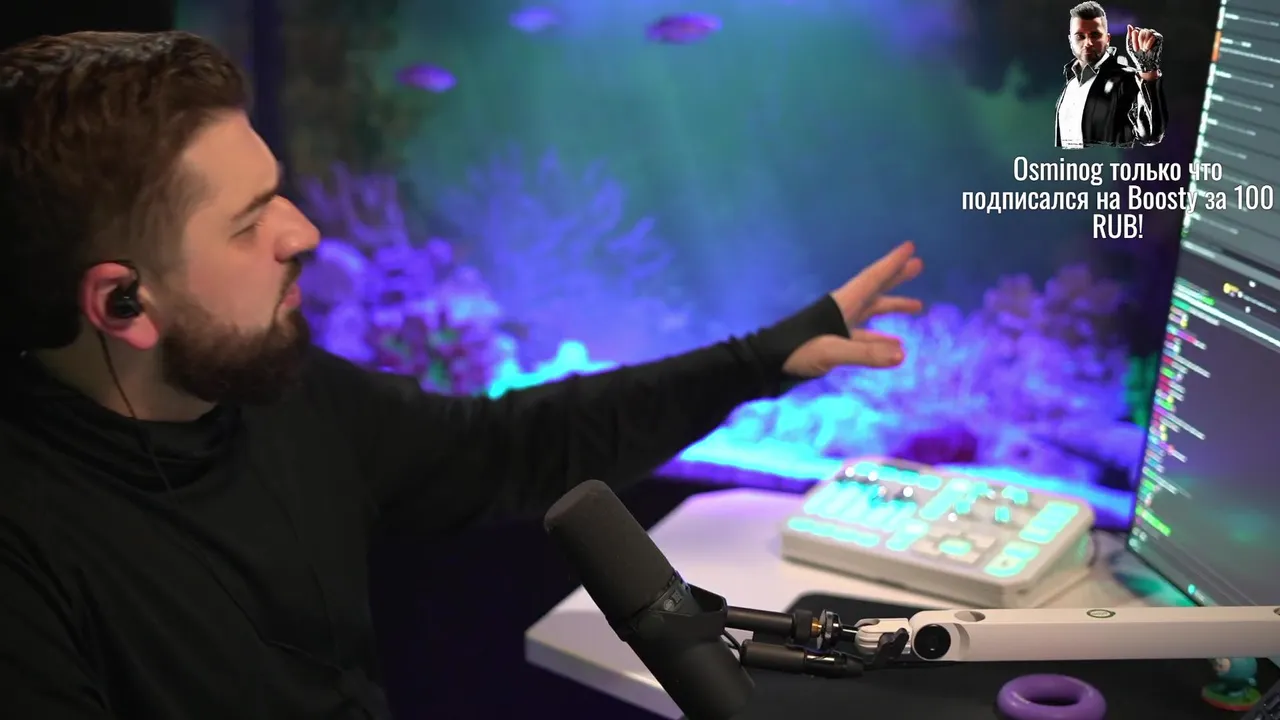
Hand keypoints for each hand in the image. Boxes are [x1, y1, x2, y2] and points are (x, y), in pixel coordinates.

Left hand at [782, 241, 923, 377]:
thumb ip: (865, 354)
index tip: (910, 248)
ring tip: (917, 305)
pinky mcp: (834, 342)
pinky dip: (880, 338)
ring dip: (892, 306)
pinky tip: (895, 345)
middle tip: (918, 264)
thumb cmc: (796, 350)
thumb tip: (902, 353)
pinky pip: (864, 337)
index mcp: (841, 305)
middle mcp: (842, 310)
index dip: (892, 264)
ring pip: (871, 311)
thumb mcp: (830, 351)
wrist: (768, 362)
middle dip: (896, 277)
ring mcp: (838, 326)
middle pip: (875, 289)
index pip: (872, 279)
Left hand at [1125, 25, 1162, 73]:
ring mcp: (1153, 34)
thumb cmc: (1137, 55)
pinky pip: (1153, 35)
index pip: (1136, 30)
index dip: (1134, 39)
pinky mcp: (1159, 37)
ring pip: (1147, 31)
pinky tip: (1148, 48)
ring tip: (1144, 49)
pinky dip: (1149, 42)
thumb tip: (1129, 25)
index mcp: (1138, 33)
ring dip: (1144, 42)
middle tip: (1139, 49)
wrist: (1145, 63)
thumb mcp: (1130, 46)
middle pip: (1141, 31)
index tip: (1135, 48)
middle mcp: (1146, 32)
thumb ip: (1129, 36)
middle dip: (1139, 41)